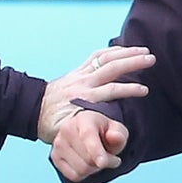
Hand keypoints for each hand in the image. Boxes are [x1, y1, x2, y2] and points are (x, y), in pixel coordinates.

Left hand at [37, 45, 153, 141]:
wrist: (30, 110)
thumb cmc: (50, 125)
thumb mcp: (66, 131)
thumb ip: (83, 128)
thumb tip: (102, 132)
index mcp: (83, 98)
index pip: (111, 90)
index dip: (129, 89)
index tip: (145, 90)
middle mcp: (83, 83)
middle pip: (111, 68)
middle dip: (132, 62)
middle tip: (151, 60)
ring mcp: (80, 75)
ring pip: (105, 59)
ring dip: (126, 53)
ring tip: (144, 52)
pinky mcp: (77, 71)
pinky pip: (95, 57)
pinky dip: (111, 52)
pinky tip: (123, 50)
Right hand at [51, 107, 129, 182]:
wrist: (83, 132)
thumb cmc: (103, 131)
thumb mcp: (116, 129)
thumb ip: (119, 134)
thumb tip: (114, 137)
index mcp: (84, 119)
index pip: (88, 136)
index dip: (96, 151)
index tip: (103, 164)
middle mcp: (67, 130)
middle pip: (88, 160)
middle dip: (104, 163)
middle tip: (110, 157)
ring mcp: (58, 144)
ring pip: (81, 170)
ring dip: (94, 169)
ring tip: (97, 158)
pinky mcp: (55, 157)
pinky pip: (74, 176)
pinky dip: (84, 174)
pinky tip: (86, 163)